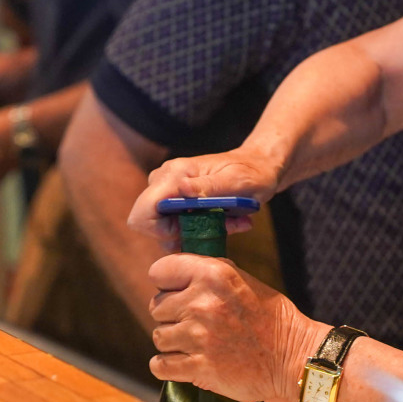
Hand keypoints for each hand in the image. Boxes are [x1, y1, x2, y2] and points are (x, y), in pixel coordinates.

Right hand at [128, 146, 284, 243]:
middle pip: (150, 225)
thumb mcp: (237, 181)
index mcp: (174, 174)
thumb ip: (208, 185)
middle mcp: (165, 181)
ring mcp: (169, 191)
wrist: (260, 167)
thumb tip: (181, 188)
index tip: (188, 231)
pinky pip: (177, 226)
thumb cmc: (252, 172)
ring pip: (164, 229)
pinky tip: (224, 221)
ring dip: (194, 233)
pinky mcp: (177, 201)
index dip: (159, 232)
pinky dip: (199, 230)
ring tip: (226, 223)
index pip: (142, 212)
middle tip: (217, 227)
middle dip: (182, 234)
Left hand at [146, 253, 324, 401]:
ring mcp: (199, 336)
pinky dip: (167, 366)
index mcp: (214, 275)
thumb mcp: (243, 280)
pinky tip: (182, 363)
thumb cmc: (270, 318)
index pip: (160, 270)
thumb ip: (208, 273)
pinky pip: (159, 366)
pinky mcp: (199, 368)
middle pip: (156, 306)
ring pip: (158, 336)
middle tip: (193, 323)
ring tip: (194, 344)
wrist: (293, 357)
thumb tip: (176, 272)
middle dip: (171, 315)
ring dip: (172, 342)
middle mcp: (202, 303)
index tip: (177, 292)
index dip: (167, 282)